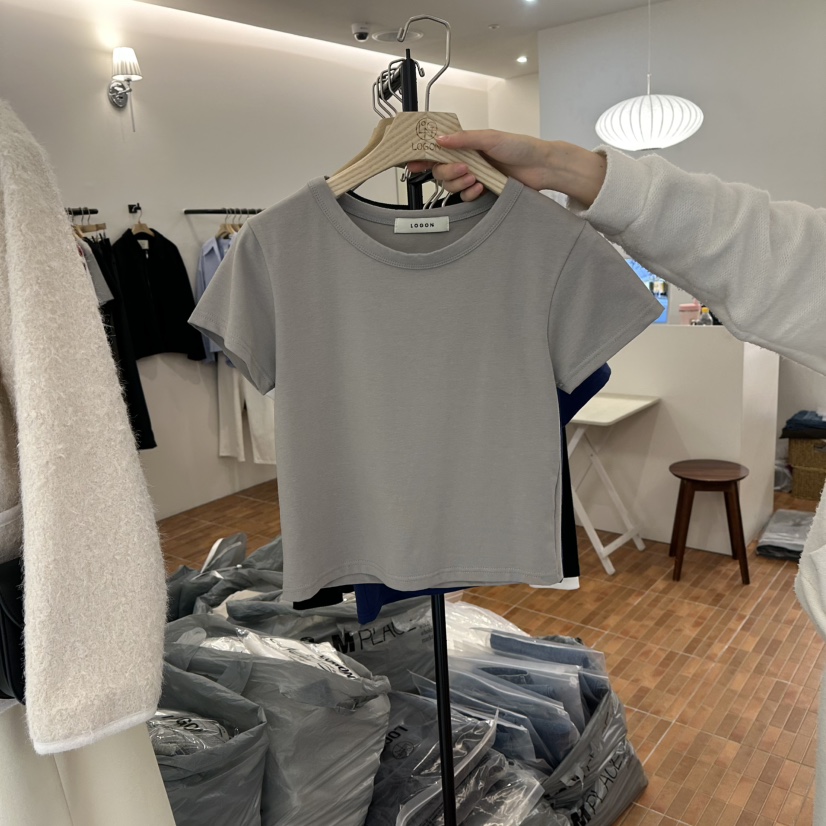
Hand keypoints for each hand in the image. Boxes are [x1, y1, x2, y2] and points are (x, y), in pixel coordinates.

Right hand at [407, 130, 606, 207]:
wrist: (541, 167)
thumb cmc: (520, 147)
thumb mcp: (490, 138)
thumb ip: (463, 139)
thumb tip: (439, 140)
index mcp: (466, 143)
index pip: (437, 149)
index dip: (422, 156)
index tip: (412, 163)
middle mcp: (467, 159)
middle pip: (440, 171)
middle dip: (448, 172)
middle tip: (464, 170)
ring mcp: (474, 175)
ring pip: (450, 185)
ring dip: (459, 183)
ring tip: (475, 178)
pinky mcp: (482, 189)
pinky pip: (465, 196)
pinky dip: (469, 193)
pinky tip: (480, 188)